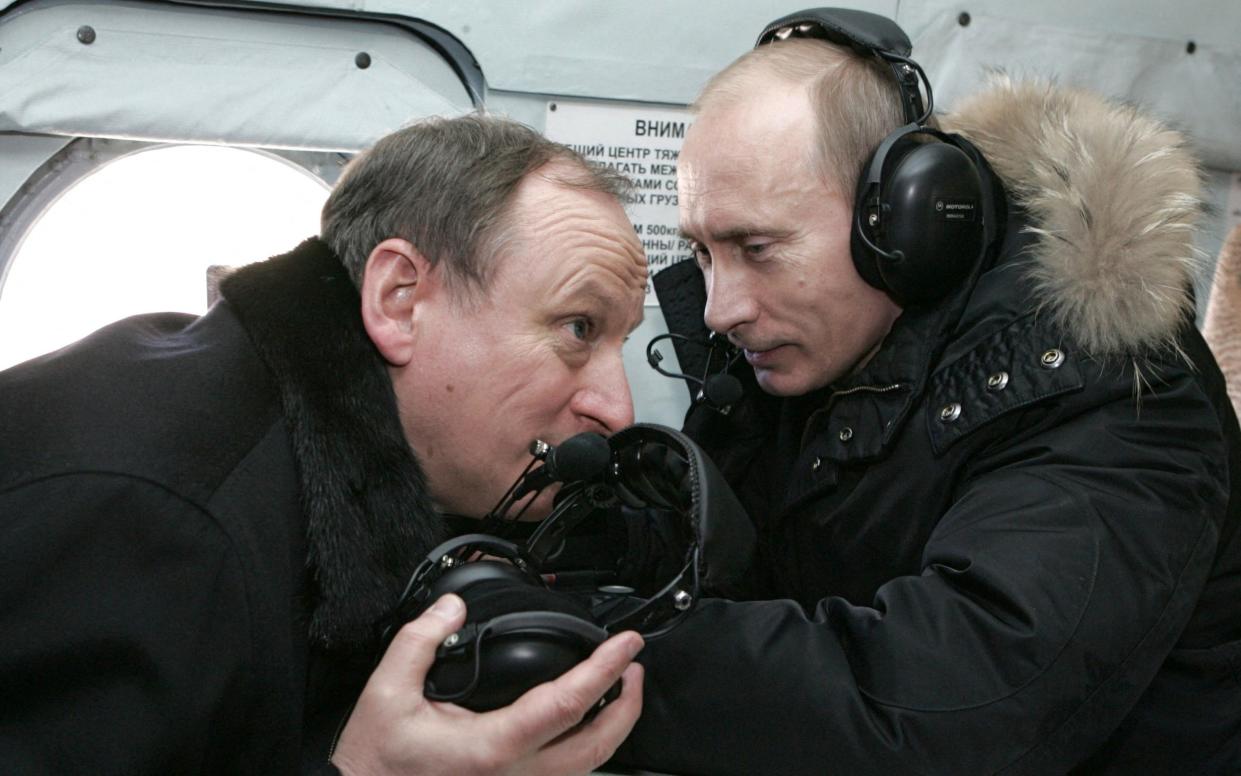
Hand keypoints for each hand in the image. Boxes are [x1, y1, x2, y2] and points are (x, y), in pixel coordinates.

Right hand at [331, 594, 644, 775]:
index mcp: (492, 747)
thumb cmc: (376, 761)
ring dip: (612, 726)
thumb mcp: (386, 692)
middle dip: (627, 704)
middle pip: (597, 746)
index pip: (565, 706)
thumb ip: (420, 641)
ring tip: (618, 688)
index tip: (625, 643)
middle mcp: (515, 775)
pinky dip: (585, 744)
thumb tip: (452, 607)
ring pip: (587, 766)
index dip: (603, 670)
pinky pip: (564, 773)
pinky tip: (581, 721)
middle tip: (634, 664)